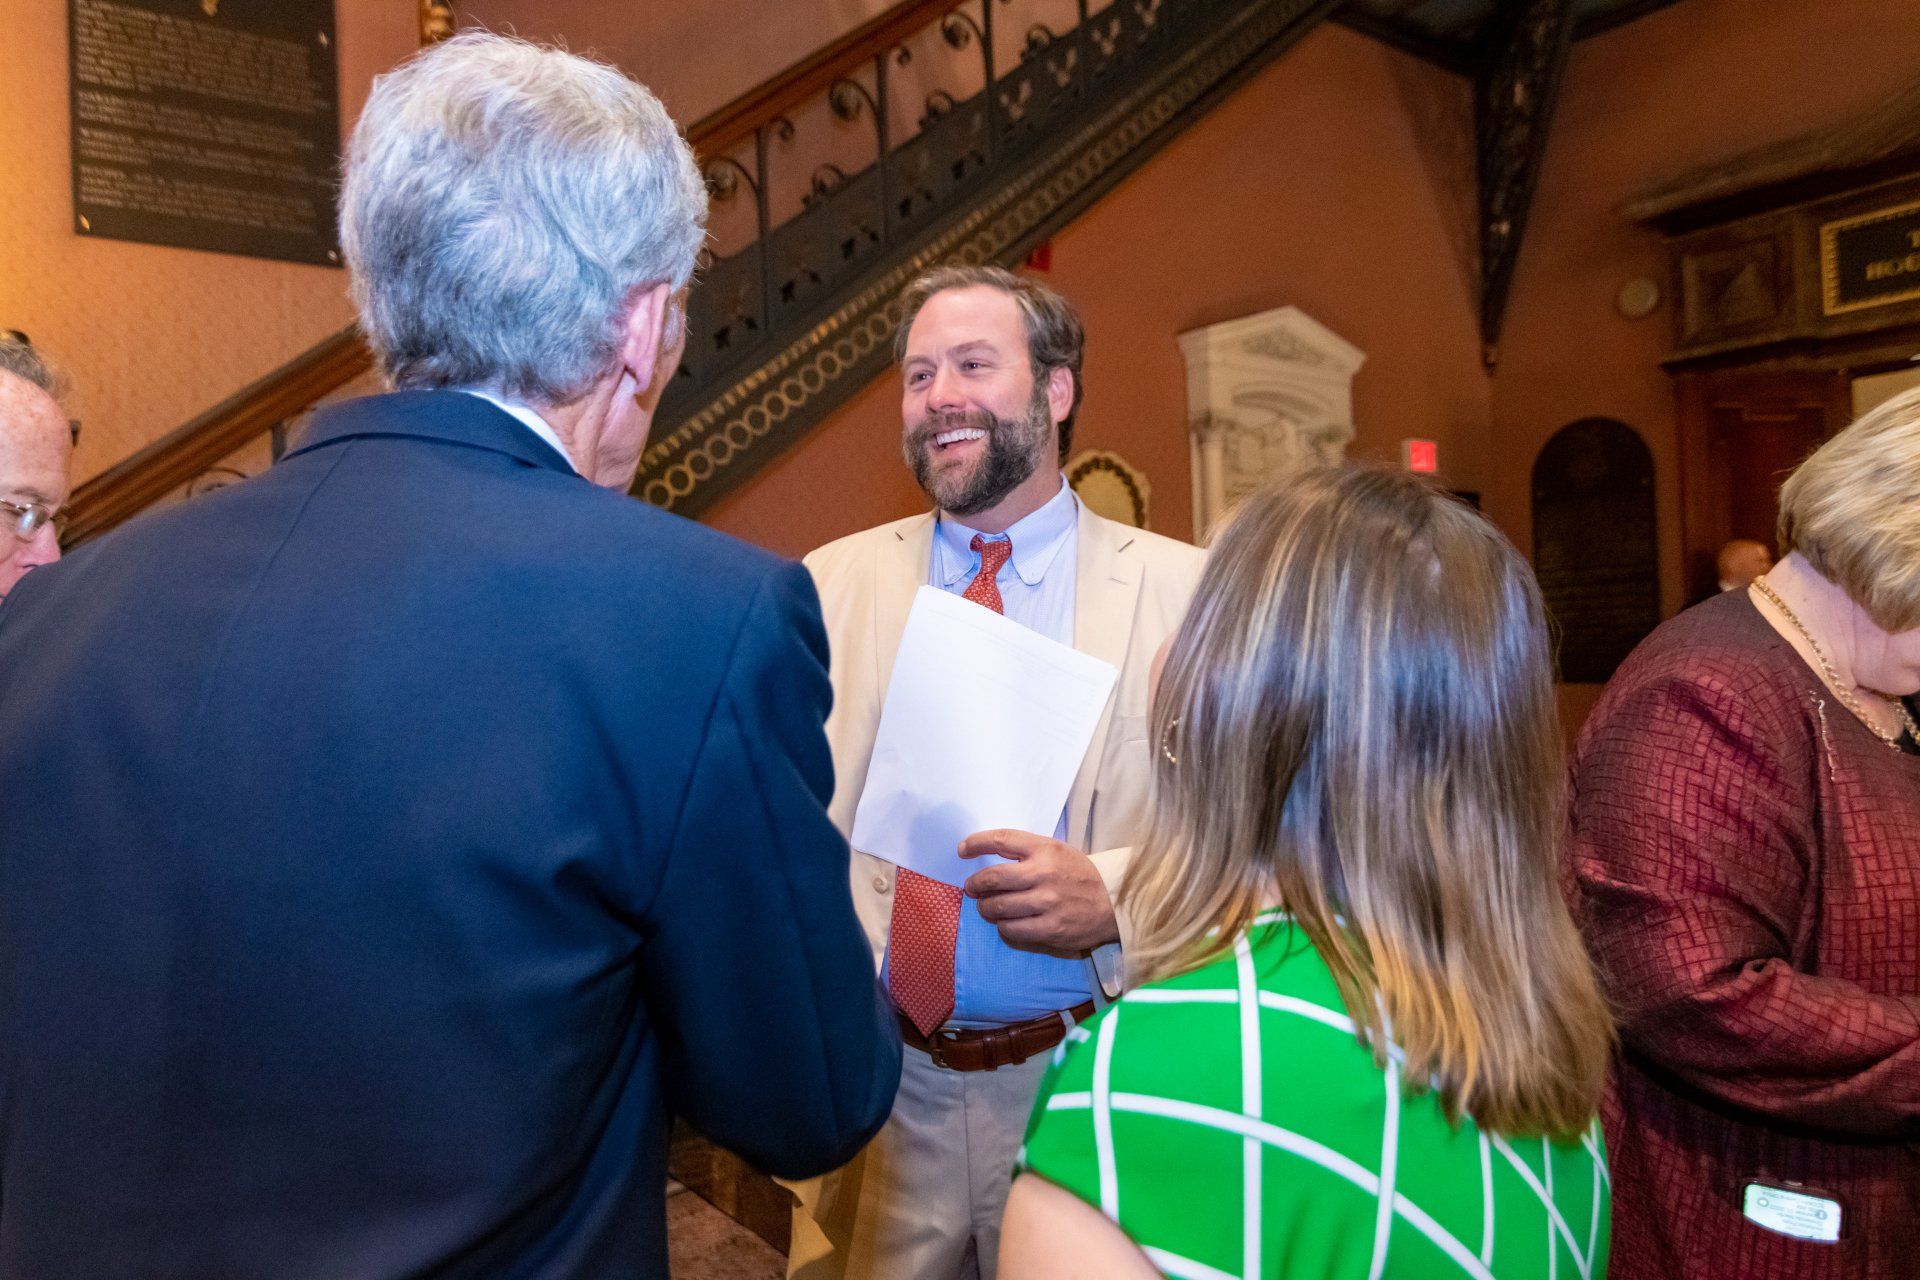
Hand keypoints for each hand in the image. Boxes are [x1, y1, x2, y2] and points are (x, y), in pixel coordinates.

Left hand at [960, 829, 1119, 954]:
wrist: (1113, 903)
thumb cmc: (1079, 875)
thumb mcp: (1056, 851)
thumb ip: (1026, 851)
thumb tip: (985, 856)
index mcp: (1046, 849)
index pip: (1001, 840)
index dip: (976, 843)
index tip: (963, 849)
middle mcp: (1044, 874)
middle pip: (992, 878)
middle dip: (975, 884)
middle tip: (972, 888)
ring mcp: (1047, 904)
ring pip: (998, 908)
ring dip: (986, 908)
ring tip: (988, 908)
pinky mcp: (1051, 929)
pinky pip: (1011, 931)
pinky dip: (1003, 927)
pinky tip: (1006, 923)